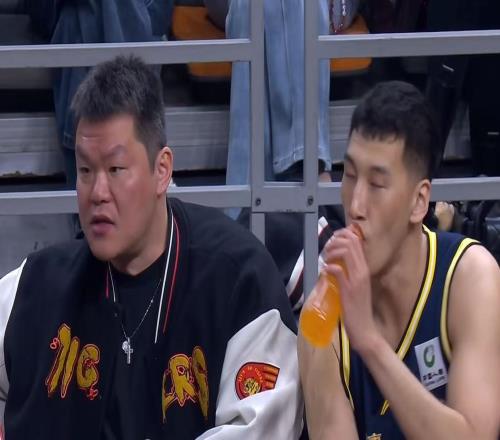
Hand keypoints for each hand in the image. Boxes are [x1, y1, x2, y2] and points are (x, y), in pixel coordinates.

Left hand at [322, 227, 377, 351]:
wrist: (365, 330)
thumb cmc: (358, 310)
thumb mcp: (354, 286)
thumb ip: (347, 274)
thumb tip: (333, 264)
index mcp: (364, 269)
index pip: (357, 241)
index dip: (342, 235)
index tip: (332, 241)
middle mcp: (363, 271)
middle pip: (351, 242)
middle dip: (335, 241)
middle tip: (327, 251)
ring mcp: (357, 280)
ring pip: (346, 252)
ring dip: (332, 252)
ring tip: (326, 260)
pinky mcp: (349, 290)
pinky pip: (338, 271)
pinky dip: (329, 268)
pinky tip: (325, 272)